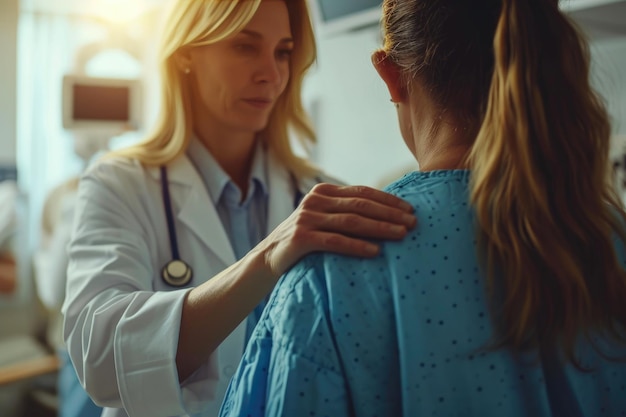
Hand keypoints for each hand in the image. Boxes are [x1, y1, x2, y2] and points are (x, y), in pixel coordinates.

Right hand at [255, 183, 415, 277]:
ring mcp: (307, 218)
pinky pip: (335, 241)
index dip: (388, 200)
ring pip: (352, 221)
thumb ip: (344, 212)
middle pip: (361, 205)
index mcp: (323, 192)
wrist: (267, 259)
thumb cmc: (304, 241)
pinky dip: (357, 246)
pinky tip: (375, 252)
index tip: (411, 210)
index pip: (363, 192)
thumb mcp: (323, 219)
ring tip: (402, 235)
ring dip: (381, 228)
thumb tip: (386, 214)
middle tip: (413, 224)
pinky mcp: (301, 237)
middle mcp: (315, 201)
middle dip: (390, 214)